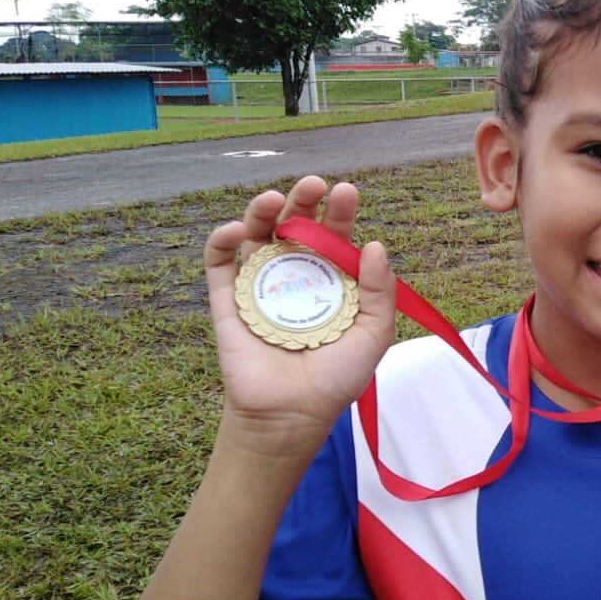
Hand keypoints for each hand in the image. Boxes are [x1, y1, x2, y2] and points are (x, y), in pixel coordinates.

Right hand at [203, 175, 397, 460]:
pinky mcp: (227, 300)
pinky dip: (222, 240)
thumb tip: (375, 244)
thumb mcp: (373, 334)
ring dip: (261, 210)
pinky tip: (237, 231)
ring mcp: (259, 285)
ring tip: (274, 198)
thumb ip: (381, 291)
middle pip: (293, 225)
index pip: (333, 236)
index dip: (339, 212)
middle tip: (313, 184)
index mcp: (329, 280)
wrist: (291, 415)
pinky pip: (219, 263)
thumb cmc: (335, 379)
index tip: (346, 192)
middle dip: (303, 200)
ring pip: (255, 234)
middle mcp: (293, 276)